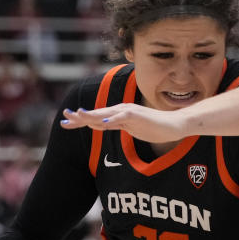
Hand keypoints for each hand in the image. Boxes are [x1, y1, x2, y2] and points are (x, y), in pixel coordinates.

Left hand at [60, 105, 187, 143]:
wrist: (174, 125)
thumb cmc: (154, 128)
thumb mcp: (130, 128)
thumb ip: (116, 125)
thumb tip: (101, 125)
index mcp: (118, 115)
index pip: (95, 118)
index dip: (79, 120)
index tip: (65, 122)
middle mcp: (121, 111)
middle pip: (97, 114)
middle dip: (80, 117)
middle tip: (64, 117)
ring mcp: (129, 112)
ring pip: (106, 113)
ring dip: (92, 115)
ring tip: (78, 115)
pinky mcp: (138, 115)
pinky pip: (123, 117)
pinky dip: (113, 118)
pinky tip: (103, 121)